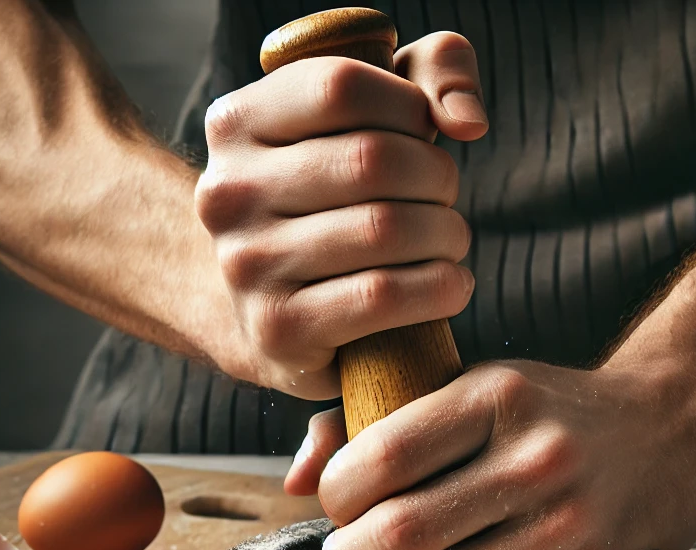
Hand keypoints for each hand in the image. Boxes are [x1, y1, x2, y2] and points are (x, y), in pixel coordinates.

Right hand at [194, 33, 486, 396]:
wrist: (265, 315)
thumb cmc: (328, 206)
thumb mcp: (362, 121)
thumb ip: (427, 74)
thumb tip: (466, 119)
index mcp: (235, 125)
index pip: (341, 87)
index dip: (409, 107)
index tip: (424, 137)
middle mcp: (228, 193)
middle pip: (373, 160)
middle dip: (437, 178)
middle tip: (445, 200)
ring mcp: (248, 266)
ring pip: (385, 230)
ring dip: (446, 235)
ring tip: (451, 243)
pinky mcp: (280, 328)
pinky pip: (383, 296)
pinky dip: (440, 288)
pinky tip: (451, 286)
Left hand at [284, 357, 695, 549]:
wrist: (672, 427)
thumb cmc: (546, 410)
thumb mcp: (474, 385)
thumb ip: (377, 418)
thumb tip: (295, 479)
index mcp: (496, 396)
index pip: (381, 458)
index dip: (335, 497)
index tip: (336, 506)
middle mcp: (535, 457)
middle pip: (401, 534)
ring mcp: (568, 522)